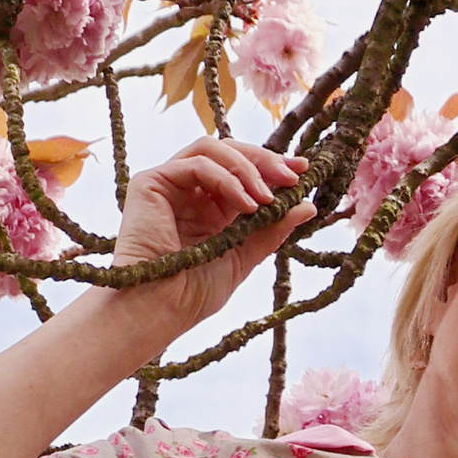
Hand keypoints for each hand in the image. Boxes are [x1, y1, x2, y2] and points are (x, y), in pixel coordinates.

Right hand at [106, 135, 313, 336]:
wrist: (159, 308)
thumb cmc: (192, 293)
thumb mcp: (244, 257)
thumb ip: (271, 230)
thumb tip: (307, 206)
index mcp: (208, 206)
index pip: (241, 171)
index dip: (271, 166)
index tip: (302, 170)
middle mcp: (188, 190)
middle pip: (228, 152)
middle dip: (264, 160)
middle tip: (290, 175)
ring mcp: (168, 183)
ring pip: (212, 149)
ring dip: (246, 168)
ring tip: (266, 198)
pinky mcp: (150, 182)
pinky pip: (195, 164)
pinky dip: (226, 178)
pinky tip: (245, 204)